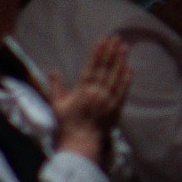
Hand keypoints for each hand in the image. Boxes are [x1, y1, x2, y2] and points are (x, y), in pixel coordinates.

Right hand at [50, 36, 131, 162]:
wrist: (81, 143)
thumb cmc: (67, 124)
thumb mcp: (57, 105)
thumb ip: (56, 86)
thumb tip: (52, 70)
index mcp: (82, 90)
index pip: (91, 67)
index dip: (97, 52)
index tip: (102, 40)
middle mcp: (97, 93)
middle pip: (105, 68)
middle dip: (111, 52)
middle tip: (116, 38)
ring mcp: (108, 100)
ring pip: (116, 76)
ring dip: (120, 61)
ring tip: (124, 47)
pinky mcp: (116, 108)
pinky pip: (123, 90)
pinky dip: (126, 78)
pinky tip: (130, 68)